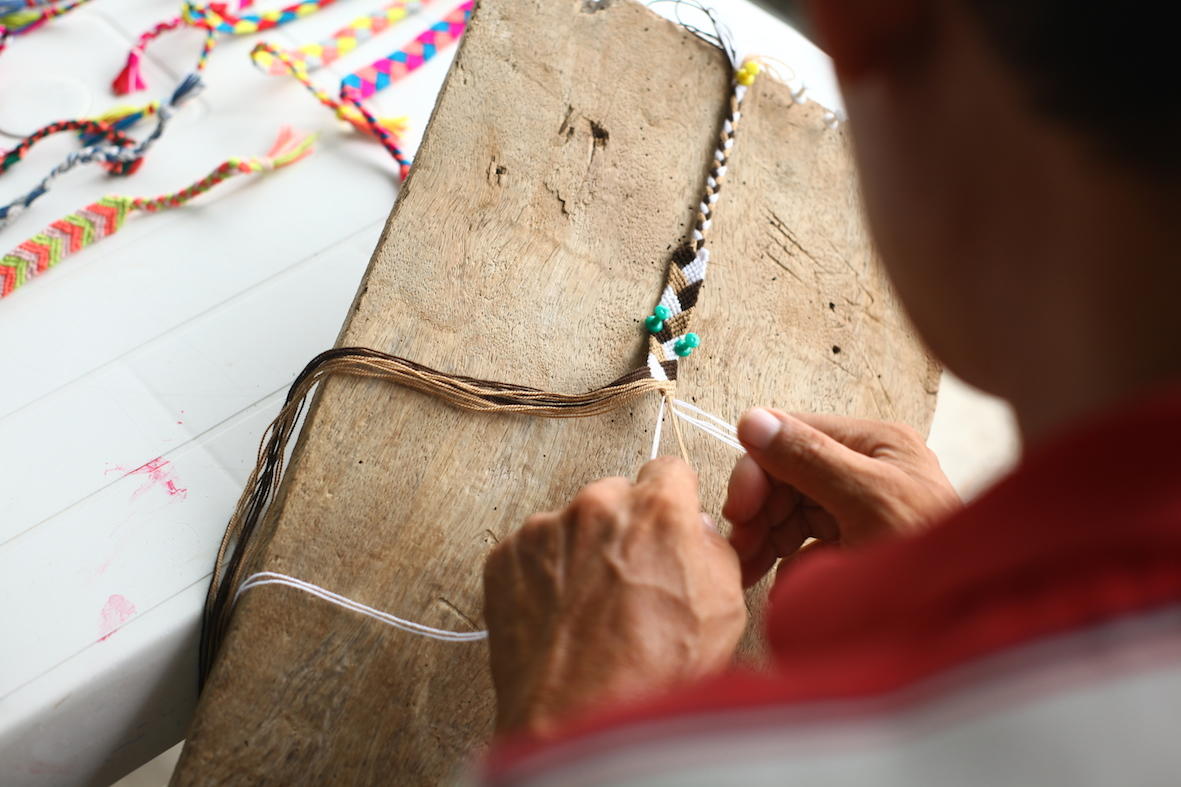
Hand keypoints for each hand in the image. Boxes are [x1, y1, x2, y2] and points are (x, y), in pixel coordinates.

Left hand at [483, 457, 745, 736]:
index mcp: (656, 511)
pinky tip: (560, 618)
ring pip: (570, 524)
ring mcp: (544, 531)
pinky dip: (543, 576)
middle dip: (624, 528)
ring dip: (581, 552)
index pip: (668, 470)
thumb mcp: (723, 609)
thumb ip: (713, 550)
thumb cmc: (652, 675)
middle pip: (616, 496)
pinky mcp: (505, 559)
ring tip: (590, 611)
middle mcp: (596, 507)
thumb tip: (697, 532)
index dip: (672, 499)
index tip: (666, 521)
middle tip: (629, 580)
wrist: (580, 722)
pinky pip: (531, 552)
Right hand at [723, 408, 960, 586]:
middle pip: (788, 476)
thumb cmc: (933, 557)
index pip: (793, 435)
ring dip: (768, 540)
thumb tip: (753, 420)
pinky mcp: (858, 545)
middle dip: (760, 512)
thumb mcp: (867, 500)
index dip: (758, 470)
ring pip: (792, 513)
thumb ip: (809, 457)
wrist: (965, 620)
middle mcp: (868, 468)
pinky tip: (785, 584)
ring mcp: (862, 508)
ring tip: (751, 572)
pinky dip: (791, 563)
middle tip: (741, 551)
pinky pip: (808, 545)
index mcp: (876, 443)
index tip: (738, 512)